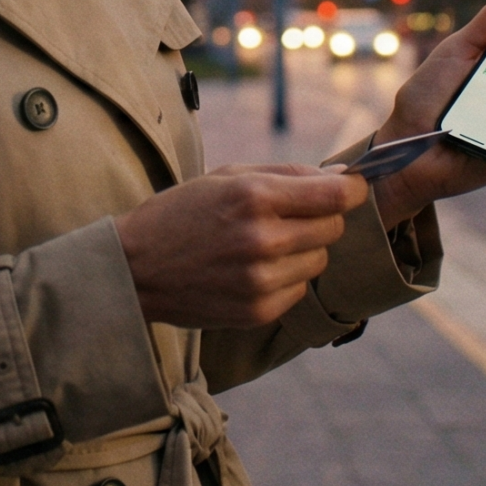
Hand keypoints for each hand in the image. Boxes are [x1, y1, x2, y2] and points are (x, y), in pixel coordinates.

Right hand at [115, 165, 368, 328]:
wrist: (135, 268)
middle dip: (321, 218)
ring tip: (264, 245)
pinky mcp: (258, 311)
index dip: (350, 189)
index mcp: (254, 197)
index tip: (347, 188)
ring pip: (319, 260)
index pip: (336, 195)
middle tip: (290, 216)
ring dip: (302, 250)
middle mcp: (262, 240)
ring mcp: (261, 280)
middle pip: (333, 228)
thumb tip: (343, 177)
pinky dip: (286, 278)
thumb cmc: (182, 213)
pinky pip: (299, 289)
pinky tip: (253, 270)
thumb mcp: (228, 176)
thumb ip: (288, 174)